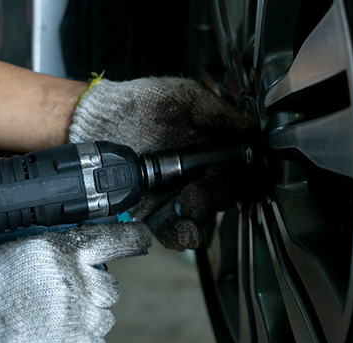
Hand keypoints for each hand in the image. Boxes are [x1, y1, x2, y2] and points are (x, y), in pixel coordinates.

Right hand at [0, 223, 151, 342]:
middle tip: (63, 297)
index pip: (116, 239)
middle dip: (91, 290)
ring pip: (102, 317)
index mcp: (64, 252)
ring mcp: (83, 319)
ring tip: (50, 323)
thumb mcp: (12, 253)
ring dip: (85, 317)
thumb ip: (47, 251)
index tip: (140, 238)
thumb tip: (64, 251)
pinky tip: (54, 341)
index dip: (132, 237)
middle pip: (108, 286)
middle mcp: (81, 283)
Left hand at [69, 76, 255, 249]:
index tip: (243, 173)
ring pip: (204, 220)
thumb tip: (254, 131)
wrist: (98, 121)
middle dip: (221, 192)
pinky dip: (183, 234)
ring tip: (191, 196)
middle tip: (208, 179)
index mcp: (209, 152)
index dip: (245, 177)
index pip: (239, 173)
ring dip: (203, 213)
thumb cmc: (141, 104)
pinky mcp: (154, 214)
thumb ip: (222, 116)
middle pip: (225, 199)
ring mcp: (176, 197)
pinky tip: (182, 223)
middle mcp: (196, 177)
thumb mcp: (189, 99)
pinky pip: (176, 233)